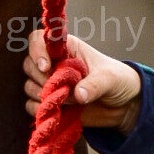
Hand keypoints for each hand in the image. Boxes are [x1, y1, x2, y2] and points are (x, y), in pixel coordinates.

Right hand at [23, 29, 141, 134]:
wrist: (124, 106)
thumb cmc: (118, 80)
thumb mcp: (110, 79)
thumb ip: (94, 85)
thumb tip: (77, 95)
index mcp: (66, 48)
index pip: (39, 40)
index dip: (37, 51)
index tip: (45, 67)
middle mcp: (54, 64)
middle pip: (29, 64)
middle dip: (41, 78)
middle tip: (59, 89)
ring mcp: (51, 84)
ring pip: (29, 85)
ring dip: (41, 95)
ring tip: (63, 102)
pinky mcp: (51, 103)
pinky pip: (32, 105)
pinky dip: (39, 110)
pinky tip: (55, 112)